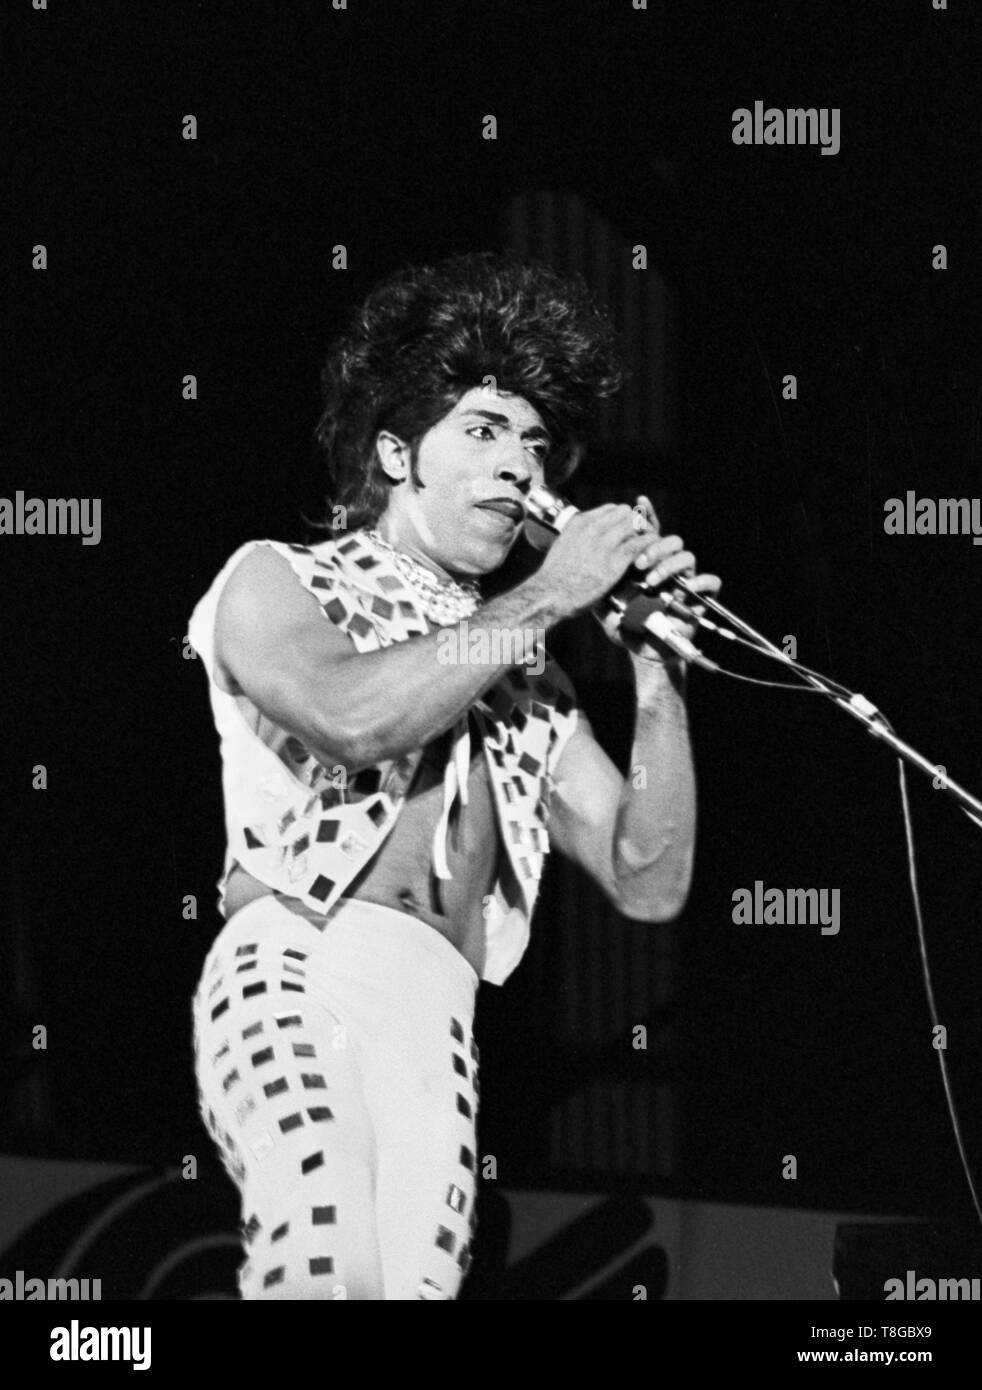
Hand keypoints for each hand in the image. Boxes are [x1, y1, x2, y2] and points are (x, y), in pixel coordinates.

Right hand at [535, 499, 673, 617]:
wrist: (551, 595)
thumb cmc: (555, 577)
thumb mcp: (563, 545)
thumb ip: (578, 537)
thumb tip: (587, 539)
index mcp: (580, 522)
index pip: (611, 509)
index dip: (621, 520)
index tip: (624, 532)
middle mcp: (593, 528)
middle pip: (626, 513)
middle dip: (635, 524)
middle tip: (638, 539)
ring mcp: (606, 543)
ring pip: (636, 524)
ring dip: (643, 534)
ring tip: (645, 548)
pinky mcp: (616, 561)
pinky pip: (641, 543)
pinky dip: (648, 547)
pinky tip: (648, 556)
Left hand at [597, 494, 722, 662]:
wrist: (643, 650)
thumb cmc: (625, 625)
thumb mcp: (605, 602)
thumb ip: (597, 581)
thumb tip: (582, 558)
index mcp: (648, 563)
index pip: (650, 534)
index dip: (647, 515)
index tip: (639, 501)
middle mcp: (668, 567)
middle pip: (670, 540)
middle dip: (654, 546)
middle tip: (638, 563)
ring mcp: (685, 580)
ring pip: (687, 556)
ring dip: (669, 565)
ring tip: (651, 580)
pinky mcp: (700, 599)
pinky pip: (710, 581)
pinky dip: (698, 582)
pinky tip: (680, 591)